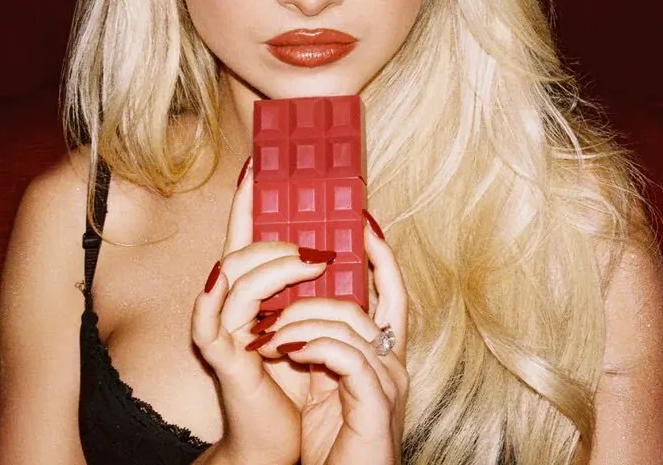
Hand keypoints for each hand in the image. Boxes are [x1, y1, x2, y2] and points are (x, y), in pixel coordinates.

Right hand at [190, 157, 336, 464]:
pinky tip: (234, 279)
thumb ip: (310, 286)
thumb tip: (334, 241)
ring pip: (234, 275)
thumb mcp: (306, 322)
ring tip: (314, 259)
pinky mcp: (218, 356)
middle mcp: (227, 304)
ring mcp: (219, 327)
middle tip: (314, 235)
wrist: (276, 439)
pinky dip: (226, 295)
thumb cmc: (294, 381)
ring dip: (274, 262)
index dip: (249, 199)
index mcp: (249, 294)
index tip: (260, 160)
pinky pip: (213, 318)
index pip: (247, 236)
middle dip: (274, 234)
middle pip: (240, 250)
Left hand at [247, 213, 409, 464]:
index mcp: (383, 357)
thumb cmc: (333, 446)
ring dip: (303, 318)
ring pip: (351, 323)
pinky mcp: (375, 406)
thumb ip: (321, 349)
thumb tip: (296, 309)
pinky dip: (313, 345)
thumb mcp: (326, 387)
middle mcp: (393, 365)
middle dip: (366, 260)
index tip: (365, 222)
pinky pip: (345, 356)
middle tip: (328, 237)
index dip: (384, 256)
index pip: (394, 294)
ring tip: (268, 332)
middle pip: (387, 296)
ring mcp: (388, 384)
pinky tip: (287, 350)